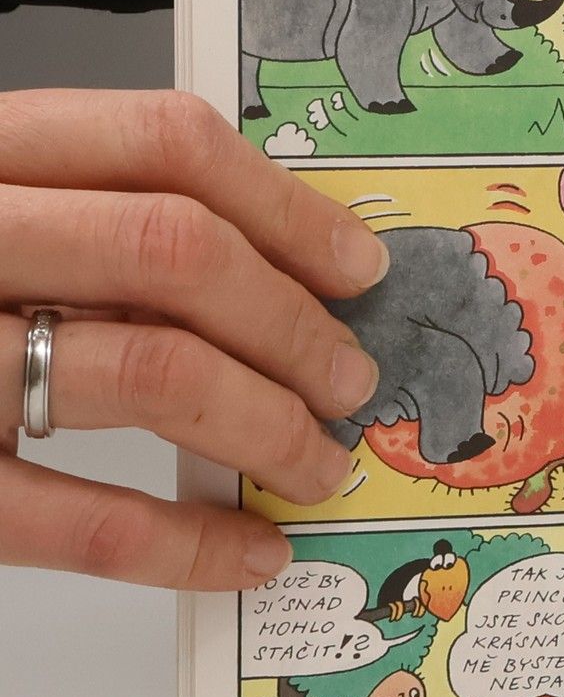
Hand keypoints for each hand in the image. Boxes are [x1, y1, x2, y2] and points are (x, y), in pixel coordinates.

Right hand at [0, 91, 388, 589]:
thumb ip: (85, 218)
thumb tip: (274, 269)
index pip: (161, 142)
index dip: (285, 207)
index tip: (355, 266)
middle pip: (176, 254)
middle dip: (295, 325)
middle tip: (348, 379)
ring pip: (151, 373)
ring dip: (268, 427)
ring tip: (315, 461)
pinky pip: (75, 519)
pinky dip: (185, 544)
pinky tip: (245, 554)